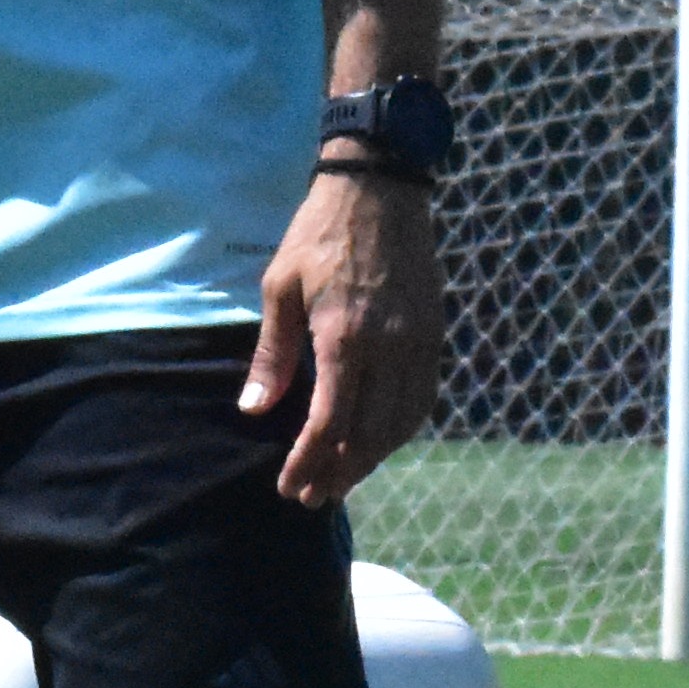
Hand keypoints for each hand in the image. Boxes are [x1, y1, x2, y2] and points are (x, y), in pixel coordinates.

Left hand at [244, 165, 443, 509]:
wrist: (380, 190)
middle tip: (312, 497)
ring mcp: (418, 343)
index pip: (331, 424)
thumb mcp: (279, 288)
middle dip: (339, 472)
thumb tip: (255, 410)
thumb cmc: (317, 236)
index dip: (309, 462)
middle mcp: (390, 348)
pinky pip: (422, 398)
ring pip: (402, 423)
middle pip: (369, 434)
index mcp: (345, 338)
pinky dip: (401, 429)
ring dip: (373, 458)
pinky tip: (378, 442)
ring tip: (342, 478)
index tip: (290, 487)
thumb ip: (273, 355)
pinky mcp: (433, 334)